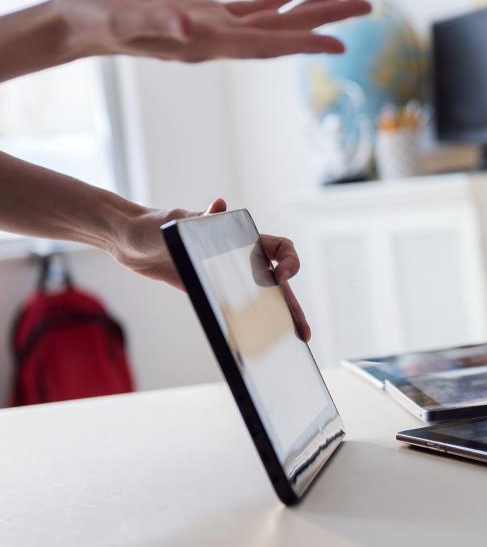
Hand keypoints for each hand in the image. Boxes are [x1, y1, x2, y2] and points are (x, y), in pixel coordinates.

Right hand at [55, 0, 370, 62]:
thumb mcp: (123, 20)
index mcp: (208, 46)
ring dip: (313, 5)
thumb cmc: (95, 22)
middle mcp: (221, 42)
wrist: (77, 24)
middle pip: (284, 32)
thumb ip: (156, 25)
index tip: (341, 45)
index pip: (265, 46)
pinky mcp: (210, 17)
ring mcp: (218, 30)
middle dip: (326, 18)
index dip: (303, 44)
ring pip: (277, 19)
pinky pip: (257, 7)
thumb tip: (189, 28)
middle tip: (367, 5)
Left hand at [111, 198, 311, 341]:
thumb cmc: (152, 225)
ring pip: (258, 298)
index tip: (282, 275)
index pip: (279, 247)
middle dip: (291, 306)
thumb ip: (201, 219)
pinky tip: (252, 339)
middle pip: (275, 282)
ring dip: (273, 318)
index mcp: (239, 238)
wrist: (126, 240)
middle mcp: (237, 257)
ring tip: (287, 341)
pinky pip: (233, 307)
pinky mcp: (207, 289)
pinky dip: (245, 323)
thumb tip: (219, 205)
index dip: (289, 260)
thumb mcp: (178, 223)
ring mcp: (223, 274)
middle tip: (301, 332)